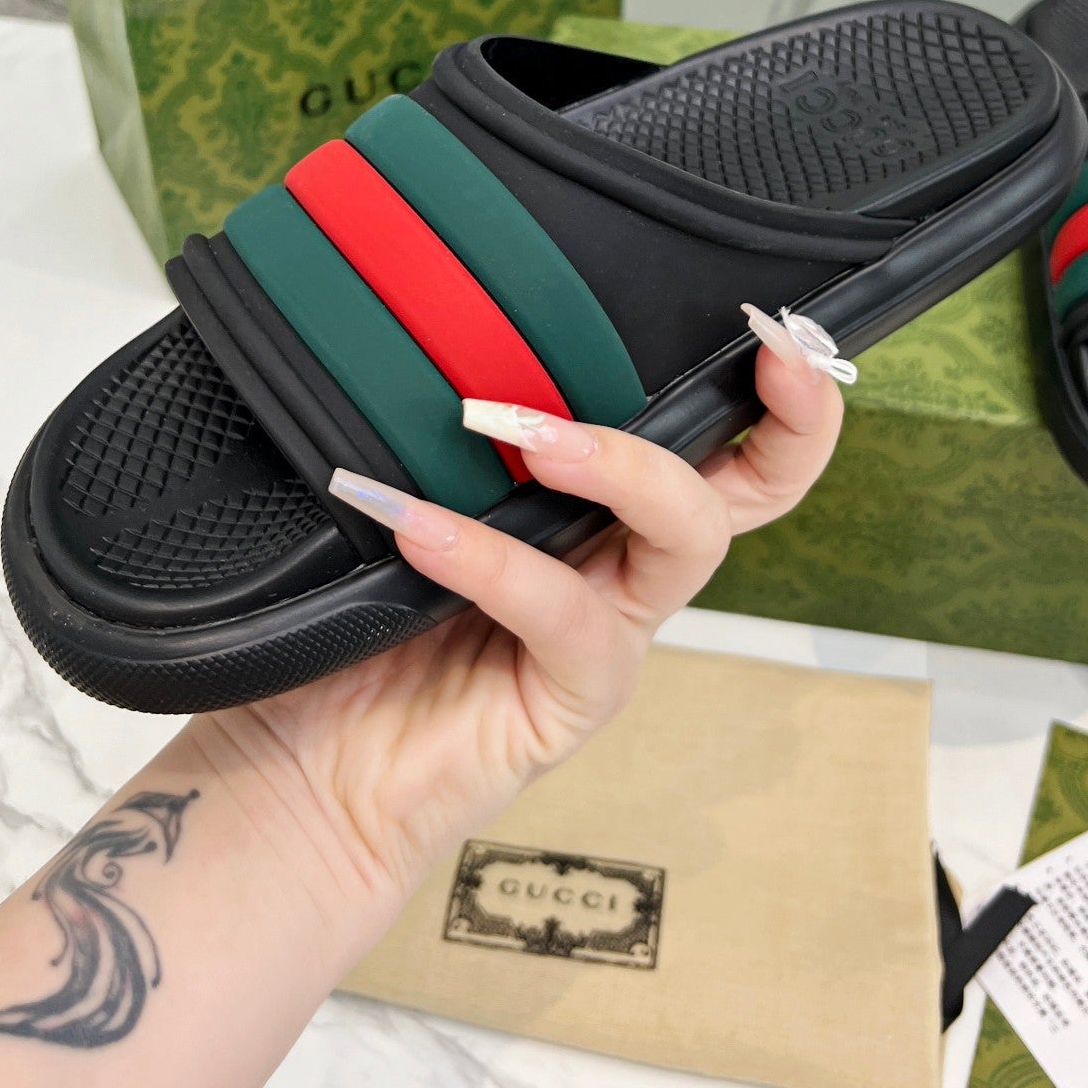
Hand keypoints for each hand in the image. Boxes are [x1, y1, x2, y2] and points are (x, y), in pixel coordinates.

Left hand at [196, 307, 847, 929]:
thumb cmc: (347, 625)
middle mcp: (623, 563)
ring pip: (687, 534)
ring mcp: (607, 631)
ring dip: (615, 462)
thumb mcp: (398, 497)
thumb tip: (423, 317)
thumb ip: (436, 433)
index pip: (714, 435)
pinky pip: (566, 615)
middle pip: (758, 487)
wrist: (300, 772)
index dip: (768, 383)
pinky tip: (417, 529)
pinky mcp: (574, 698)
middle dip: (786, 411)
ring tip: (511, 430)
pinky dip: (493, 560)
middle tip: (761, 342)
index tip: (767, 315)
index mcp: (597, 505)